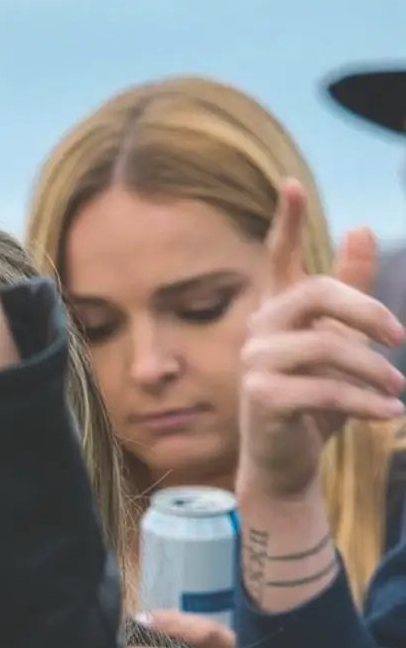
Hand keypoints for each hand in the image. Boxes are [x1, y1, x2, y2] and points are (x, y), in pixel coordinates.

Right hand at [237, 180, 404, 502]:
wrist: (287, 464)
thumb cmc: (315, 404)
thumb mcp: (341, 345)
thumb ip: (351, 292)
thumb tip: (360, 228)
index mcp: (278, 314)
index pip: (277, 259)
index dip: (285, 222)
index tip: (291, 184)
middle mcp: (259, 331)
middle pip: (313, 293)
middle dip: (364, 310)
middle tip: (400, 337)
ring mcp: (255, 364)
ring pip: (325, 346)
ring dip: (373, 370)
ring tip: (398, 391)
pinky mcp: (261, 399)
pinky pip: (322, 389)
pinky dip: (364, 402)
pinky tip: (388, 415)